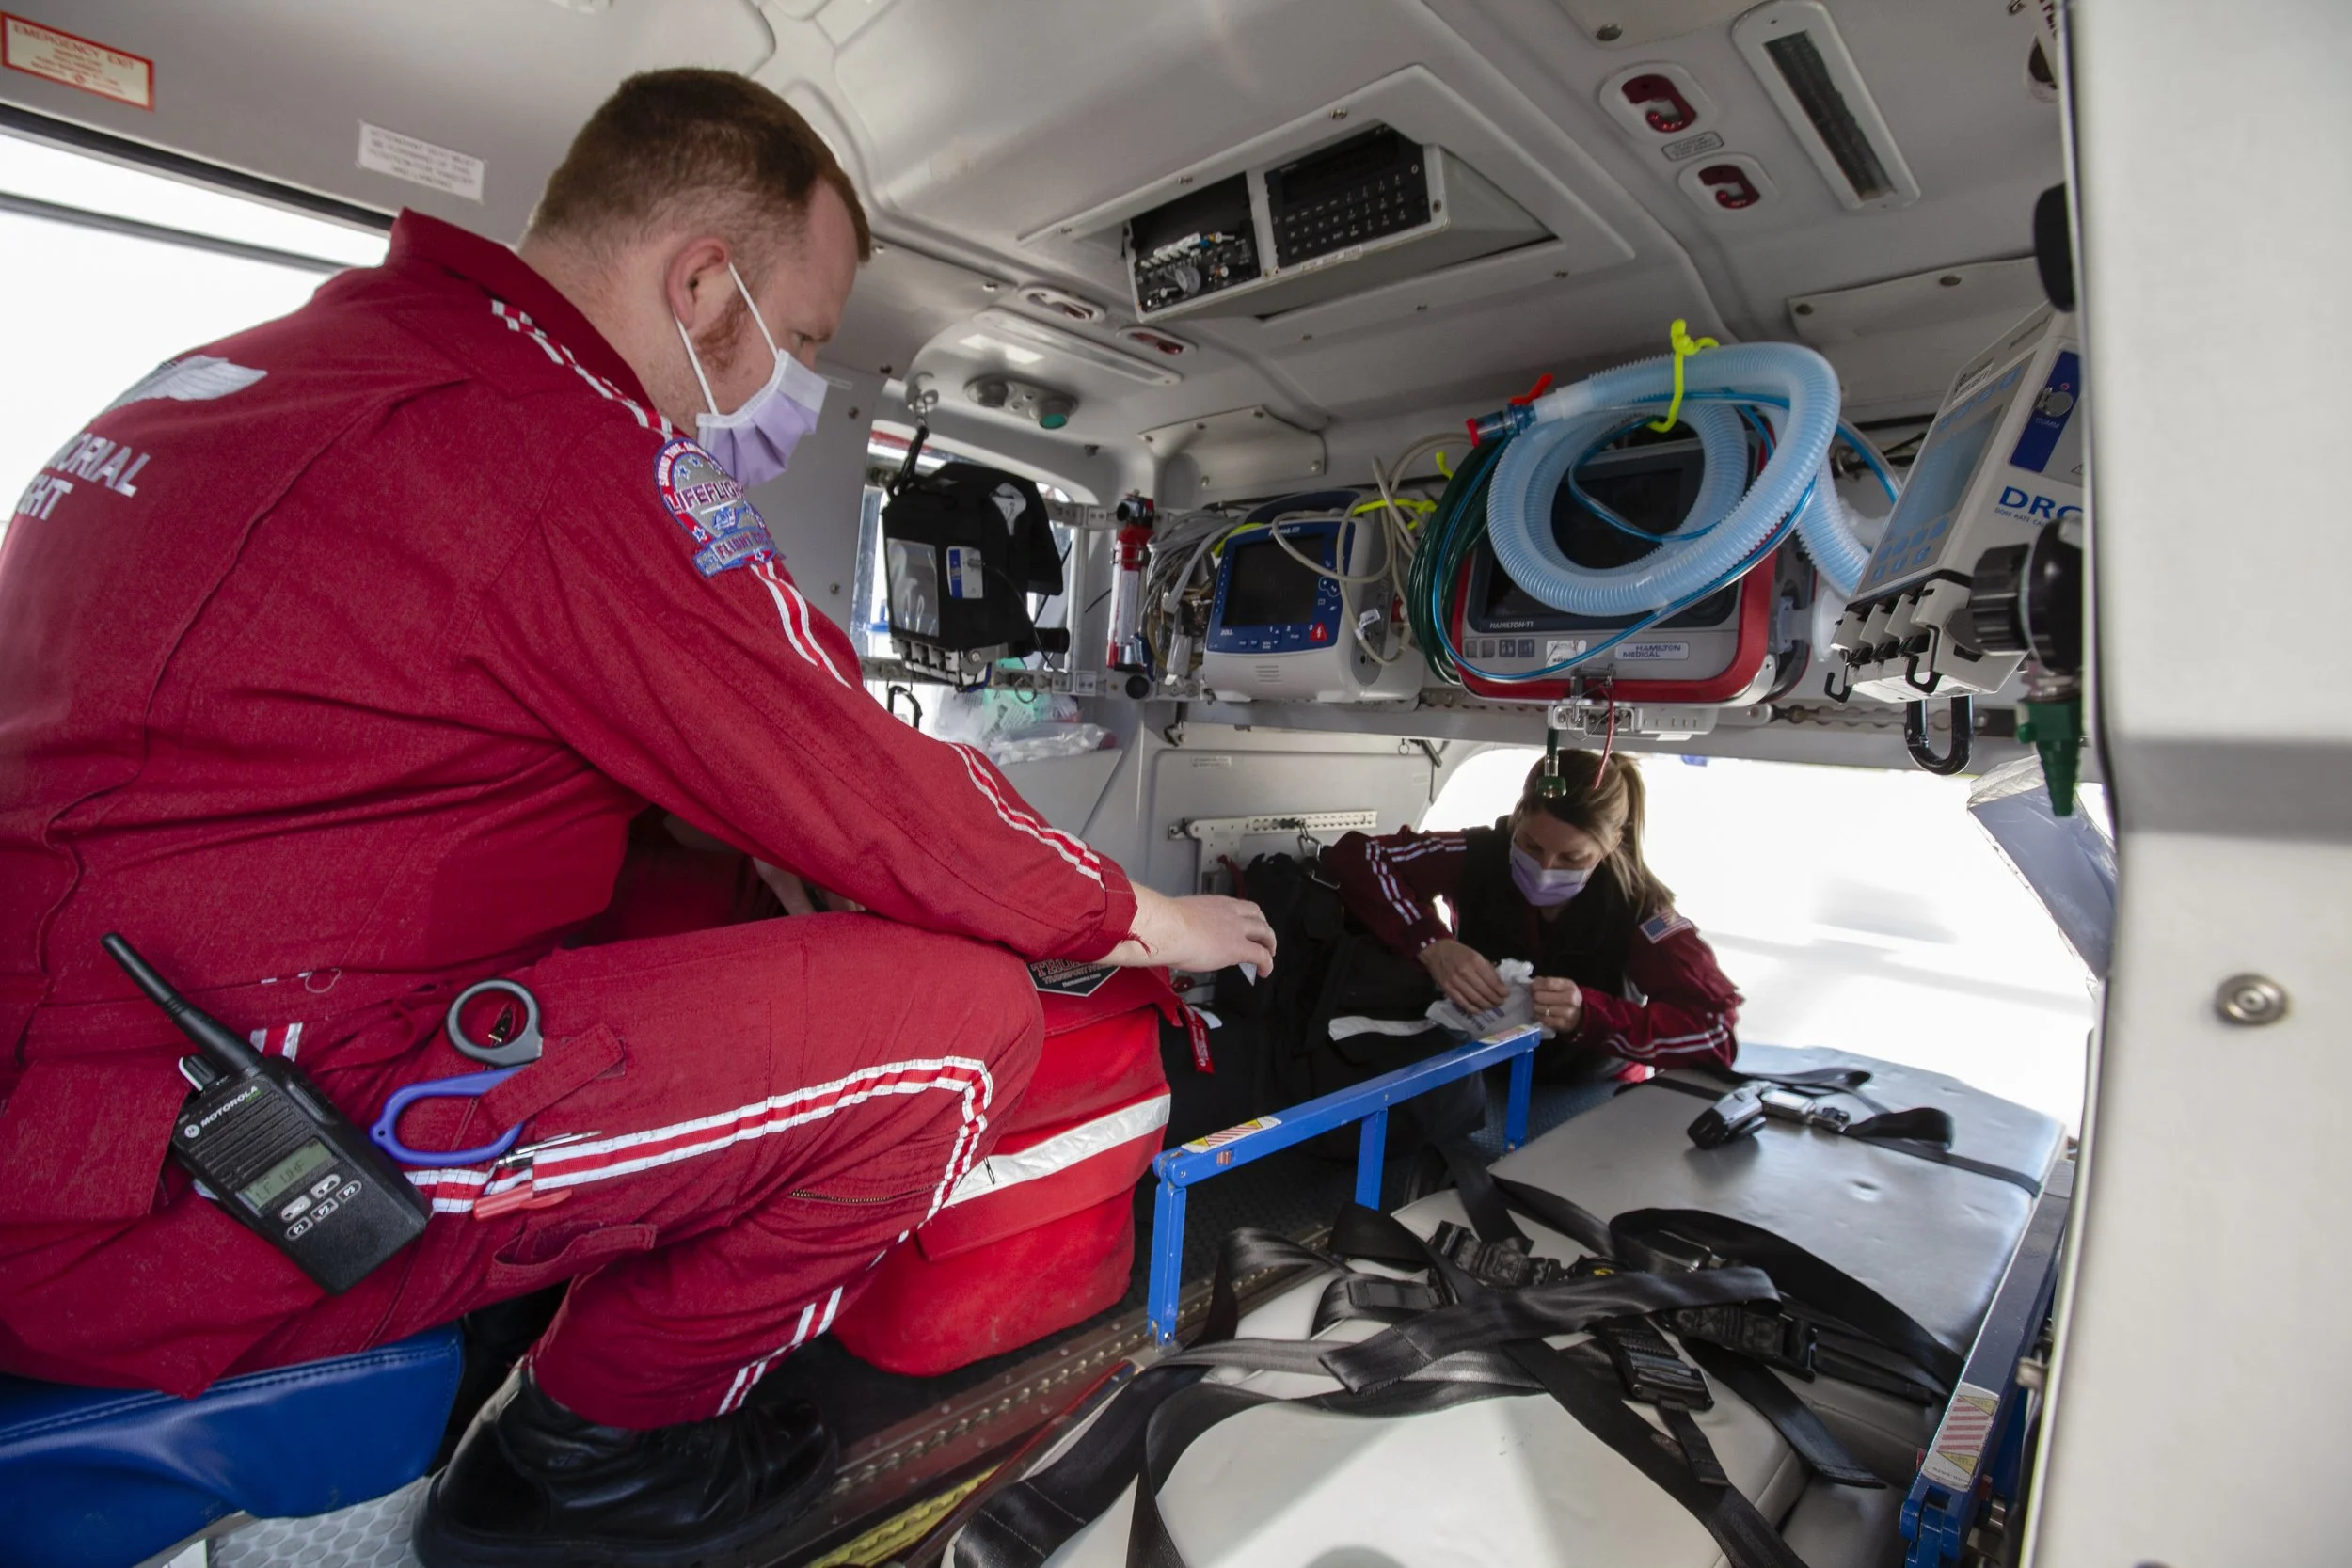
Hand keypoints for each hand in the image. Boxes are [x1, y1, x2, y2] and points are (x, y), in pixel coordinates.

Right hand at [1106, 885, 1275, 975]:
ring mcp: (1237, 929)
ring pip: (1265, 932)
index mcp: (1214, 903)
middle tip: (1263, 938)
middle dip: (1263, 927)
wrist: (1169, 928)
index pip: (1237, 906)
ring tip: (1269, 954)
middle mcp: (1230, 912)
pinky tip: (1265, 972)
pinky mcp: (1239, 948)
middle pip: (1257, 915)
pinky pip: (1261, 955)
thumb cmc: (1165, 923)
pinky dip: (1267, 963)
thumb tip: (1174, 930)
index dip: (1246, 916)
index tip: (1245, 924)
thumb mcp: (1177, 917)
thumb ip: (1184, 922)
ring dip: (1270, 943)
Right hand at [1420, 938, 1508, 1014]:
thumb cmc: (1459, 952)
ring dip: (1486, 1005)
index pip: (1492, 980)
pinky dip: (1472, 1009)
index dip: (1501, 990)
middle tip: (1500, 1002)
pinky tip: (1479, 1010)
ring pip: (1474, 998)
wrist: (1436, 951)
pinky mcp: (1447, 989)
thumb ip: (1487, 968)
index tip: (1506, 994)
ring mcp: (1455, 981)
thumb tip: (1499, 983)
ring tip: (1491, 1006)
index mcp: (1475, 961)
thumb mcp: (1476, 954)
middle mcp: (1465, 971)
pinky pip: (1462, 1002)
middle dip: (1495, 999)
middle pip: (1484, 991)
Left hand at [1531, 975, 1582, 1033]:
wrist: (1581, 1013)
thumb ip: (1549, 982)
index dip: (1537, 985)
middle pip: (1541, 996)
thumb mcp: (1563, 985)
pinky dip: (1540, 1016)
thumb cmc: (1568, 997)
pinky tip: (1540, 1013)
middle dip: (1535, 996)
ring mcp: (1567, 1013)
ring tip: (1537, 1005)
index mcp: (1569, 987)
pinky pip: (1544, 1019)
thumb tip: (1534, 982)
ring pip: (1541, 1008)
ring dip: (1536, 1007)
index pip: (1548, 983)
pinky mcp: (1563, 1024)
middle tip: (1535, 997)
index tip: (1533, 986)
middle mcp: (1570, 1000)